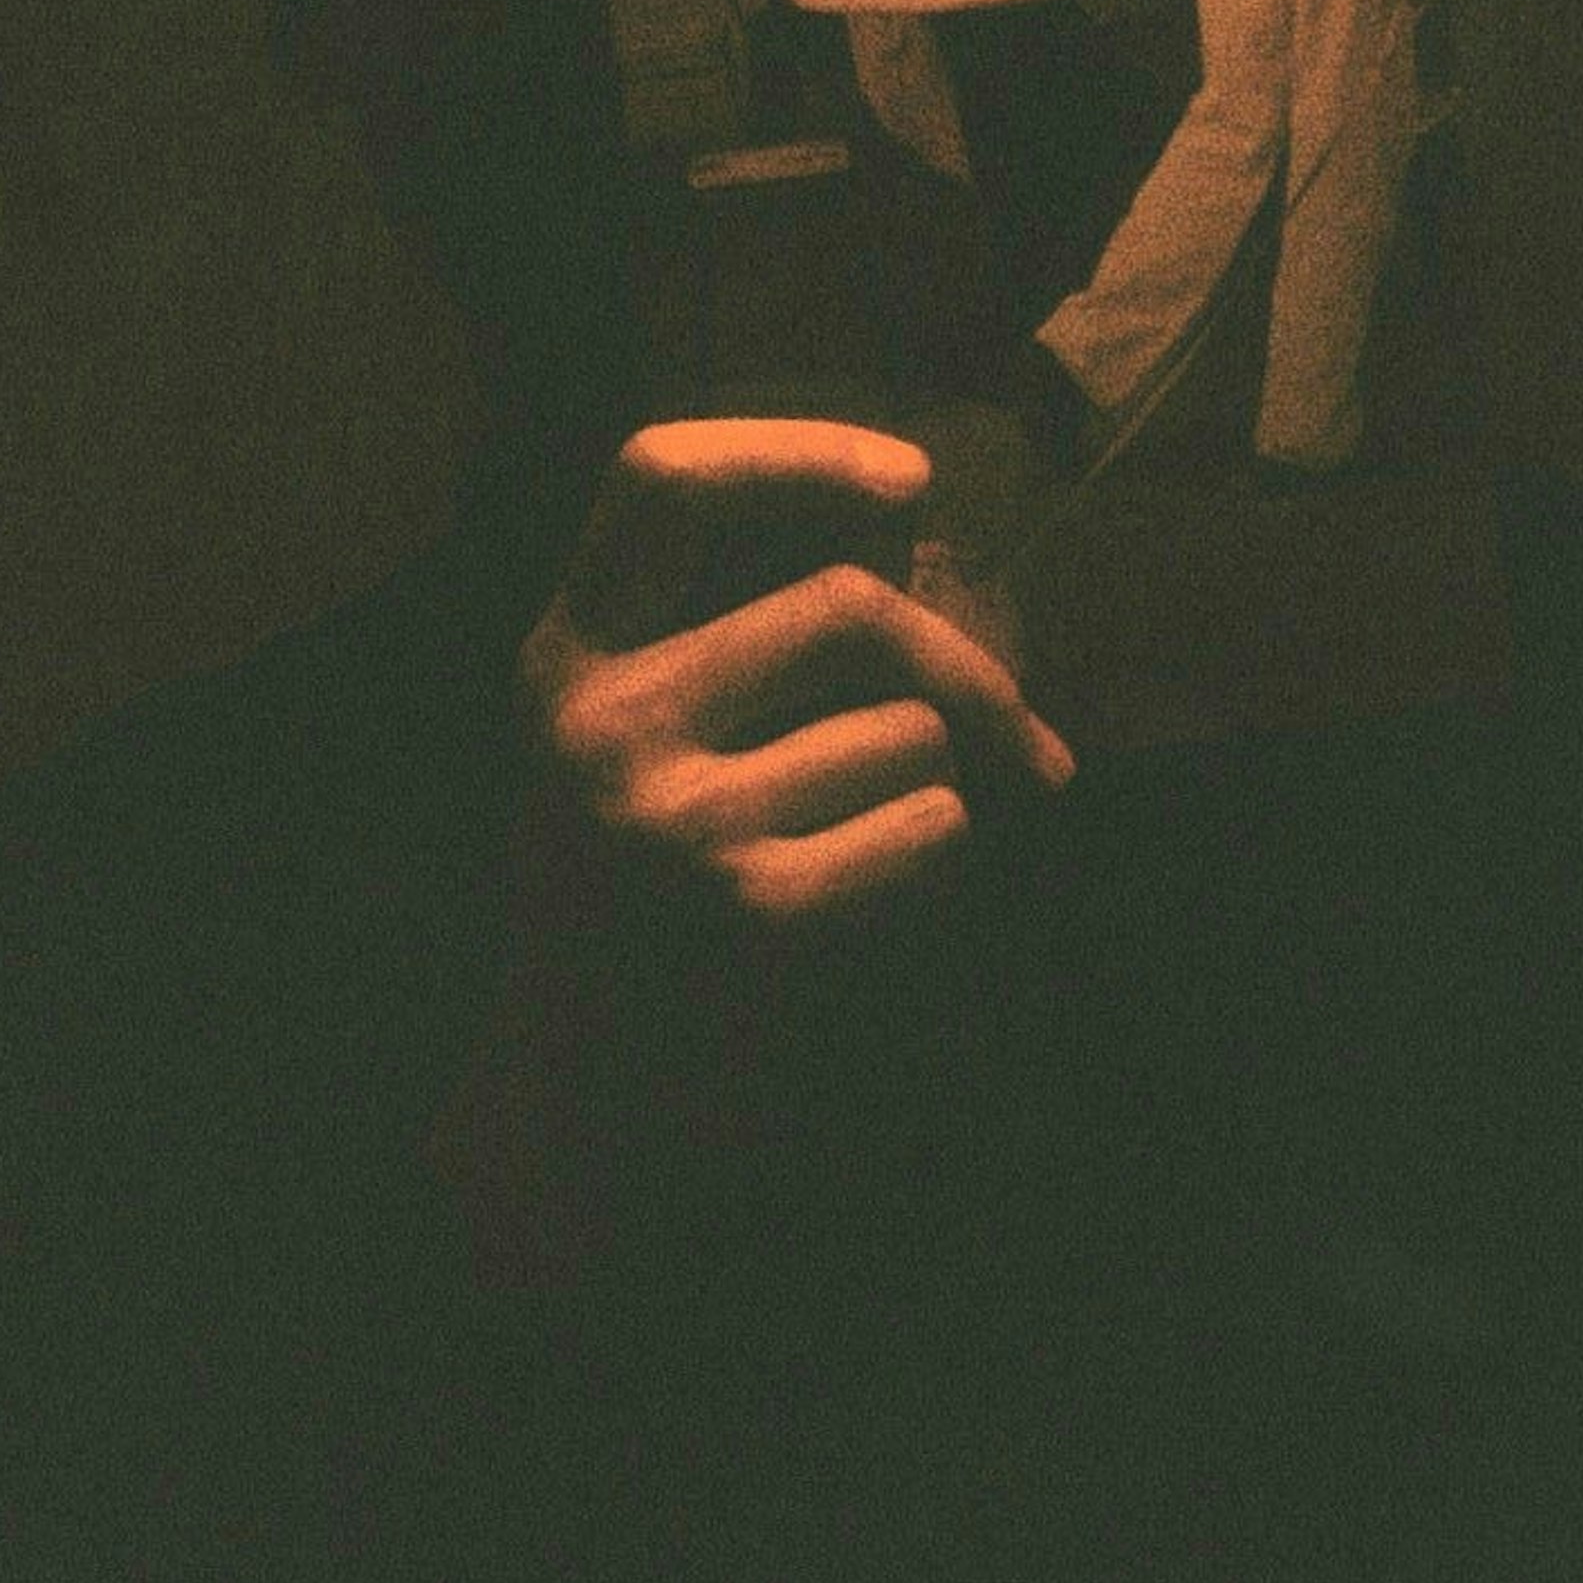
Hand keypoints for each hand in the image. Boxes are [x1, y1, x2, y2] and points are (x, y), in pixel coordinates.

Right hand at [438, 422, 1074, 1276]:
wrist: (575, 1131)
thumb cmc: (641, 922)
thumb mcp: (638, 756)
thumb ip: (734, 641)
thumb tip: (912, 520)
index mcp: (561, 663)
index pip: (656, 476)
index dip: (795, 451)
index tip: (908, 482)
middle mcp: (597, 724)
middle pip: (845, 605)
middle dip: (963, 671)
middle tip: (1021, 742)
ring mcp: (668, 820)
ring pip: (907, 733)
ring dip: (942, 797)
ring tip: (874, 865)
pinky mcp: (749, 914)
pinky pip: (931, 830)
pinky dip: (941, 872)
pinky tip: (877, 926)